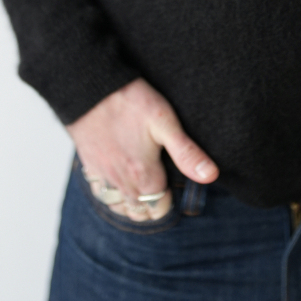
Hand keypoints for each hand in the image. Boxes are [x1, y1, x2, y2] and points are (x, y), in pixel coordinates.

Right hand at [65, 78, 217, 221]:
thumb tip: (211, 176)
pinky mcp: (89, 166)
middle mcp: (121, 182)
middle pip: (140, 212)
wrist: (89, 88)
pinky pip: (100, 194)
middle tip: (163, 188)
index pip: (160, 209)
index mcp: (143, 175)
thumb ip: (187, 153)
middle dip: (153, 206)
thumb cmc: (130, 102)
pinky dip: (112, 196)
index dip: (170, 202)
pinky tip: (119, 182)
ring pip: (119, 207)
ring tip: (143, 189)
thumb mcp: (165, 123)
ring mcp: (103, 176)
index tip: (175, 188)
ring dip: (132, 204)